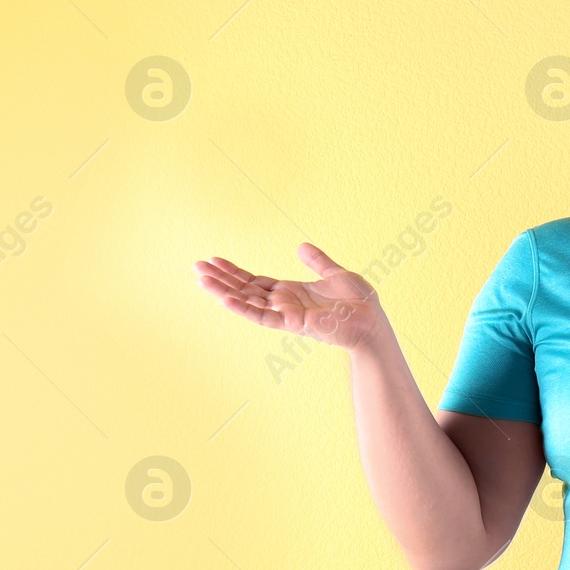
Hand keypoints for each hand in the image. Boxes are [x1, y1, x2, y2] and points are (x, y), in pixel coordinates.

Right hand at [193, 243, 385, 350]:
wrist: (373, 320)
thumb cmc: (359, 303)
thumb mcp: (336, 273)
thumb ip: (317, 261)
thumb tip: (301, 246)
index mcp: (291, 292)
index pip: (255, 281)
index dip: (234, 272)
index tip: (213, 260)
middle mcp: (284, 304)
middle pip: (245, 290)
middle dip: (221, 279)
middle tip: (196, 267)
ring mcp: (286, 314)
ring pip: (248, 303)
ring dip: (223, 292)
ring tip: (201, 279)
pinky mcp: (293, 323)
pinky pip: (263, 317)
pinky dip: (243, 308)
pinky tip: (224, 298)